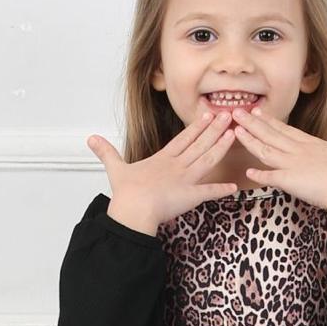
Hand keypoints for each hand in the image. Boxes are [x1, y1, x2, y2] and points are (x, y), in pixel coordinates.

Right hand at [86, 111, 241, 226]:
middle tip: (229, 116)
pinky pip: (209, 192)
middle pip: (200, 143)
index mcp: (162, 159)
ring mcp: (185, 180)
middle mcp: (177, 166)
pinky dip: (222, 190)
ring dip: (222, 147)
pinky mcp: (190, 196)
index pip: (183, 138)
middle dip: (215, 129)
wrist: (132, 210)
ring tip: (234, 135)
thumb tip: (91, 139)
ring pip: (208, 159)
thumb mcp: (115, 169)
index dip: (197, 127)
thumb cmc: (126, 193)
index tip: (208, 115)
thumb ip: (107, 153)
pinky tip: (234, 186)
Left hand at [228, 103, 326, 210]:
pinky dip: (259, 174)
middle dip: (252, 123)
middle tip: (235, 112)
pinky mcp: (290, 180)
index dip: (269, 121)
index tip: (256, 112)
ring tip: (235, 132)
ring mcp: (293, 164)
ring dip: (250, 141)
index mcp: (311, 144)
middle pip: (270, 134)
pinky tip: (247, 171)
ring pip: (266, 150)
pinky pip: (270, 176)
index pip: (285, 129)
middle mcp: (299, 151)